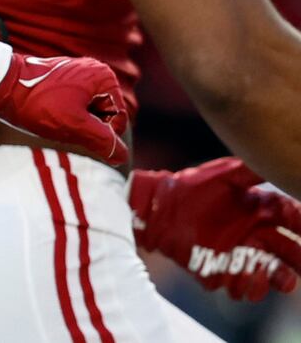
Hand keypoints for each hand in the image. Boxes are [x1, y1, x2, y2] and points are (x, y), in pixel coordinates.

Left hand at [0, 54, 127, 165]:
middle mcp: (94, 71)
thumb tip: (121, 156)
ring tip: (52, 115)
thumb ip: (103, 141)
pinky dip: (63, 116)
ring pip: (88, 114)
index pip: (119, 120)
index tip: (74, 125)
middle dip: (86, 126)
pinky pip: (74, 108)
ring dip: (74, 123)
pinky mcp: (63, 81)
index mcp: (103, 77)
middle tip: (61, 120)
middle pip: (104, 116)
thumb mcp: (74, 126)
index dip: (100, 132)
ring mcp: (78, 75)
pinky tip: (46, 112)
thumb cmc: (35, 103)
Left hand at [131, 158, 300, 300]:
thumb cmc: (192, 186)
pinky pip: (239, 285)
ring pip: (269, 274)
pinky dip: (246, 286)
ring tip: (281, 279)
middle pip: (288, 252)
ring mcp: (239, 255)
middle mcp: (256, 235)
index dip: (300, 224)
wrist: (160, 206)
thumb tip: (274, 160)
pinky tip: (244, 280)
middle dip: (298, 259)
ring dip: (277, 278)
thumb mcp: (224, 175)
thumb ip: (251, 171)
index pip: (291, 219)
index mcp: (261, 211)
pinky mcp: (220, 271)